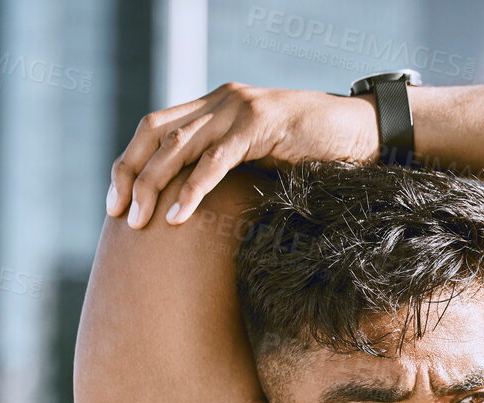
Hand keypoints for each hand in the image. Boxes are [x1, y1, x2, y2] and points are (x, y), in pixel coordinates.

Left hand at [107, 82, 378, 228]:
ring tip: (142, 222)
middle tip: (120, 215)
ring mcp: (240, 108)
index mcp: (217, 105)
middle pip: (155, 132)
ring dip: (154, 186)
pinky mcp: (261, 124)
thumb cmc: (321, 154)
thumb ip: (232, 166)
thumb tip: (198, 205)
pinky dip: (193, 189)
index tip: (117, 202)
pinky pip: (216, 159)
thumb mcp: (264, 158)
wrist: (366, 132)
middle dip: (130, 174)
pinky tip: (178, 216)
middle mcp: (221, 99)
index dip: (129, 162)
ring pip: (178, 145)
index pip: (155, 128)